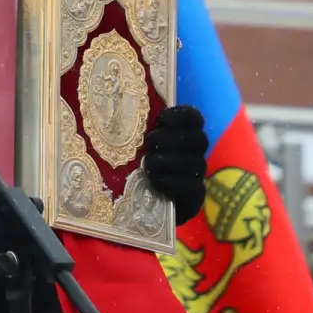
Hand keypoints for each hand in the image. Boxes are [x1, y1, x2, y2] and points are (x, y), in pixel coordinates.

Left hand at [143, 105, 208, 224]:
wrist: (145, 205)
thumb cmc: (136, 167)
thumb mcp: (135, 145)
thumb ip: (135, 129)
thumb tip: (114, 106)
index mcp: (183, 133)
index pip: (194, 118)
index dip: (181, 116)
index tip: (162, 119)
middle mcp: (195, 152)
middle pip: (199, 139)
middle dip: (172, 139)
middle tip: (149, 142)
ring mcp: (197, 174)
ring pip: (195, 163)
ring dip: (169, 161)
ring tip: (148, 163)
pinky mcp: (194, 196)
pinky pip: (192, 186)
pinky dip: (171, 181)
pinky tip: (154, 180)